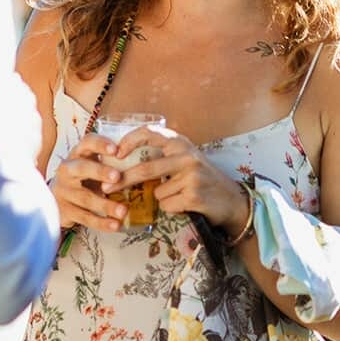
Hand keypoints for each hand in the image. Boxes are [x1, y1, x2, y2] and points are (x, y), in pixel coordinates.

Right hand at [48, 131, 126, 233]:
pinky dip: (101, 222)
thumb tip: (146, 162)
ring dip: (105, 204)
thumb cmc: (84, 178)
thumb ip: (112, 161)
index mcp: (78, 154)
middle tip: (118, 177)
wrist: (58, 199)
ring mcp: (64, 191)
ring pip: (85, 197)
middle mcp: (68, 170)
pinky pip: (85, 217)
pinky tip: (115, 225)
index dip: (100, 144)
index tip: (116, 149)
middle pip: (81, 168)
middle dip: (100, 172)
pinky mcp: (65, 210)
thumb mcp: (93, 164)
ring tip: (123, 211)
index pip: (87, 143)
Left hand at [112, 125, 245, 228]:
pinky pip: (166, 205)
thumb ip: (162, 157)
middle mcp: (187, 155)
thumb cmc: (203, 179)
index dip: (128, 141)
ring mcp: (191, 176)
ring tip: (180, 195)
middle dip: (123, 180)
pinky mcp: (194, 195)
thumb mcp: (185, 159)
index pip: (149, 132)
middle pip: (145, 169)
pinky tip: (186, 204)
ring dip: (162, 198)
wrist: (232, 200)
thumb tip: (123, 163)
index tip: (115, 154)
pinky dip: (171, 208)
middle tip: (107, 187)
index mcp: (181, 142)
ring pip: (156, 192)